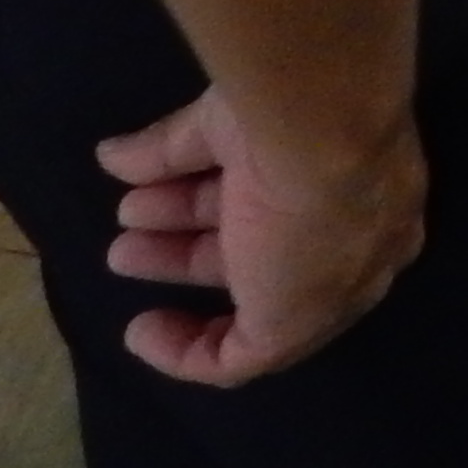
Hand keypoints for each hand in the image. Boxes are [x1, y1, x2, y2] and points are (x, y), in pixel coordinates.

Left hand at [95, 89, 427, 387]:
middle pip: (244, 250)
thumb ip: (248, 352)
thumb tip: (201, 353)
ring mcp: (291, 156)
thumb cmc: (313, 237)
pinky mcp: (252, 114)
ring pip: (220, 196)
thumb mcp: (292, 325)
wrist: (321, 125)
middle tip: (122, 257)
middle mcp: (330, 209)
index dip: (211, 332)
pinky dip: (150, 155)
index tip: (147, 327)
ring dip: (165, 209)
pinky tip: (112, 159)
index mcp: (355, 263)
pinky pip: (196, 139)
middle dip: (180, 261)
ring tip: (124, 213)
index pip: (283, 311)